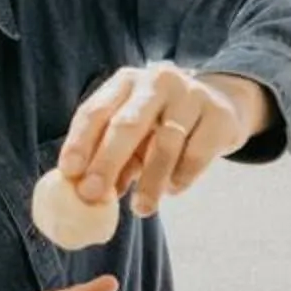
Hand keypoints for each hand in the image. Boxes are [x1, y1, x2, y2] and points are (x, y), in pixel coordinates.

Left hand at [61, 65, 269, 218]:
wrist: (221, 106)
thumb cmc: (161, 124)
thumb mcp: (133, 132)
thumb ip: (111, 155)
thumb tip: (90, 193)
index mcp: (126, 82)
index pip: (96, 111)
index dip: (80, 142)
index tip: (69, 172)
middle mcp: (158, 81)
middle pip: (128, 124)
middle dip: (106, 162)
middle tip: (92, 195)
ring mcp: (192, 95)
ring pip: (165, 145)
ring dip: (149, 183)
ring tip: (141, 209)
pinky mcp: (219, 116)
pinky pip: (195, 157)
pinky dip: (180, 179)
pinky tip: (172, 189)